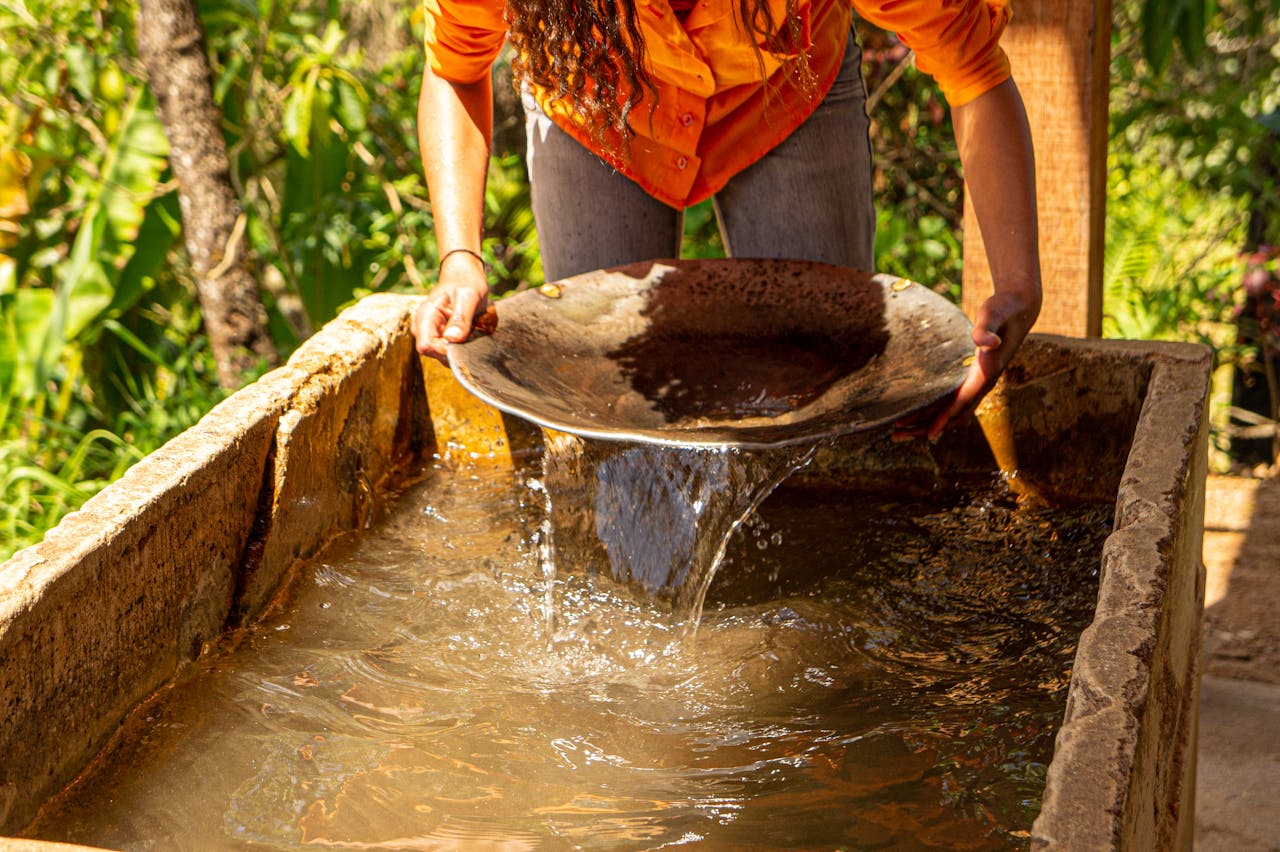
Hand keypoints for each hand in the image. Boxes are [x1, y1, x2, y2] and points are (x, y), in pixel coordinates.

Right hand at [413, 251, 488, 360]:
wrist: (465, 275)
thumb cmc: (466, 281)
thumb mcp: (469, 295)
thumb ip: (461, 318)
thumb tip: (452, 339)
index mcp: (426, 315)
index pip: (425, 346)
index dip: (444, 350)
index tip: (463, 342)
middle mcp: (424, 327)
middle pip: (434, 353)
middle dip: (455, 350)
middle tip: (472, 334)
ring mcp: (432, 332)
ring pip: (443, 354)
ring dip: (460, 349)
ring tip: (473, 331)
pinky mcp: (440, 336)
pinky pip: (450, 351)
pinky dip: (462, 347)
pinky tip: (471, 333)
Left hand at [894, 285, 1039, 441]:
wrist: (1019, 307)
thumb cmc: (1003, 308)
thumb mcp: (993, 314)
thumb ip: (986, 328)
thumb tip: (987, 343)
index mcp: (986, 373)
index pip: (962, 402)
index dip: (944, 419)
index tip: (928, 435)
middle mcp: (983, 383)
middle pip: (954, 415)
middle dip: (926, 427)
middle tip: (896, 435)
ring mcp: (978, 383)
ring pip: (953, 412)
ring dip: (927, 423)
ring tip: (899, 430)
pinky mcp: (973, 378)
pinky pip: (953, 403)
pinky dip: (935, 413)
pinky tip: (919, 415)